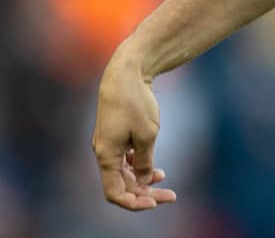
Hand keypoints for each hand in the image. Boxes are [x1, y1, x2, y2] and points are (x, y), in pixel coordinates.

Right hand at [91, 51, 177, 210]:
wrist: (126, 72)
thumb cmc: (135, 102)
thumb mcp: (147, 134)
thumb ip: (145, 161)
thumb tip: (145, 180)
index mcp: (106, 155)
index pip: (115, 193)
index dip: (134, 203)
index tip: (156, 203)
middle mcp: (103, 152)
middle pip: (121, 184)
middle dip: (145, 193)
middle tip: (171, 195)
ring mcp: (107, 144)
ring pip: (124, 172)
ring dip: (142, 180)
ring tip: (163, 179)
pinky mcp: (114, 135)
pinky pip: (124, 159)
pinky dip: (138, 166)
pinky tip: (154, 167)